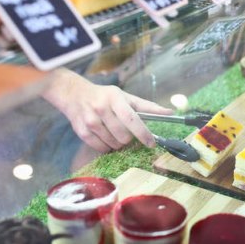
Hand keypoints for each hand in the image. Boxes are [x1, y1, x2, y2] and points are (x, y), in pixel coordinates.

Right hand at [42, 69, 172, 151]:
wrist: (75, 95)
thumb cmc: (106, 97)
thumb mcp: (126, 97)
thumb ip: (147, 107)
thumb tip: (170, 112)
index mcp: (115, 98)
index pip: (132, 119)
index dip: (143, 133)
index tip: (151, 143)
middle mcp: (101, 109)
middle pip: (123, 136)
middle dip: (129, 138)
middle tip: (126, 133)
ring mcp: (90, 121)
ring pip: (113, 144)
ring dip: (118, 143)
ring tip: (113, 132)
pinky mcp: (82, 132)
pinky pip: (101, 148)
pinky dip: (107, 146)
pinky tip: (104, 136)